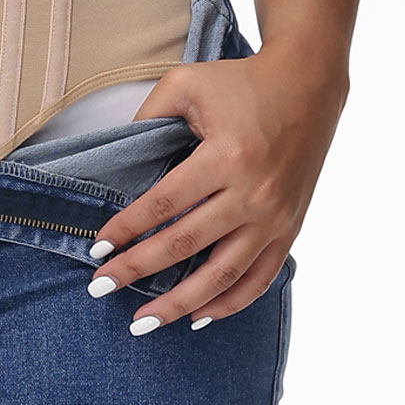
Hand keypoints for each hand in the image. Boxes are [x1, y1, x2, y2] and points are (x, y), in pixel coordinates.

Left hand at [84, 42, 347, 333]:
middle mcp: (253, 194)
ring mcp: (275, 217)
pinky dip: (229, 304)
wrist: (307, 85)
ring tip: (143, 322)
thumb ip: (148, 116)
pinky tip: (198, 318)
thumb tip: (120, 159)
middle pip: (186, 245)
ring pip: (222, 276)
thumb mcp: (185, 83)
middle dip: (138, 270)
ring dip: (180, 303)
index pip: (164, 204)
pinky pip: (259, 278)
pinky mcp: (290, 229)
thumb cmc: (240, 82)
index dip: (127, 229)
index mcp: (226, 156)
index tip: (97, 248)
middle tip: (100, 287)